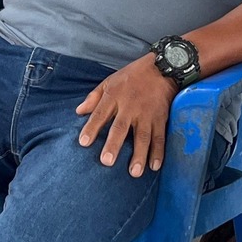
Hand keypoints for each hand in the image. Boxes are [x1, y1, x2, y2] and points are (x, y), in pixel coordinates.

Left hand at [75, 56, 174, 176]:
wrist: (163, 68)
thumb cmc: (133, 76)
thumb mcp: (110, 81)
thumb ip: (94, 97)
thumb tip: (78, 111)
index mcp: (114, 96)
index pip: (100, 114)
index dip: (92, 128)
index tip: (84, 142)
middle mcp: (130, 106)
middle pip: (121, 127)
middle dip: (114, 144)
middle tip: (107, 162)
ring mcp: (147, 114)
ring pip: (142, 136)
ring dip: (139, 155)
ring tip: (134, 173)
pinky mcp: (161, 118)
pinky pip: (160, 137)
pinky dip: (158, 153)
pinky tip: (155, 166)